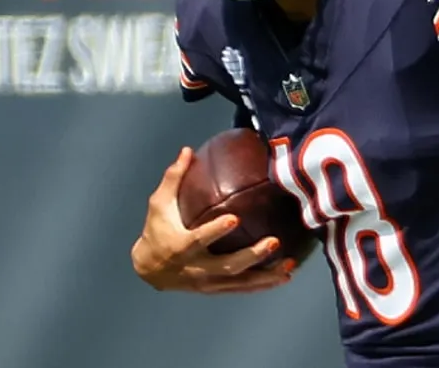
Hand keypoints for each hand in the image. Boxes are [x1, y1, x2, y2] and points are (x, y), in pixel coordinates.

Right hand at [131, 147, 295, 293]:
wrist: (149, 269)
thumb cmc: (156, 231)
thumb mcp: (158, 204)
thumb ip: (174, 178)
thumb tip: (188, 150)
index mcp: (181, 246)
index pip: (199, 239)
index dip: (216, 231)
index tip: (234, 219)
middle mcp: (196, 268)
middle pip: (227, 266)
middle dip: (252, 256)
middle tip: (274, 242)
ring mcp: (207, 282)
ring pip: (239, 282)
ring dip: (265, 275)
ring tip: (289, 265)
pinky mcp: (215, 288)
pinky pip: (242, 288)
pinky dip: (263, 284)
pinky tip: (284, 276)